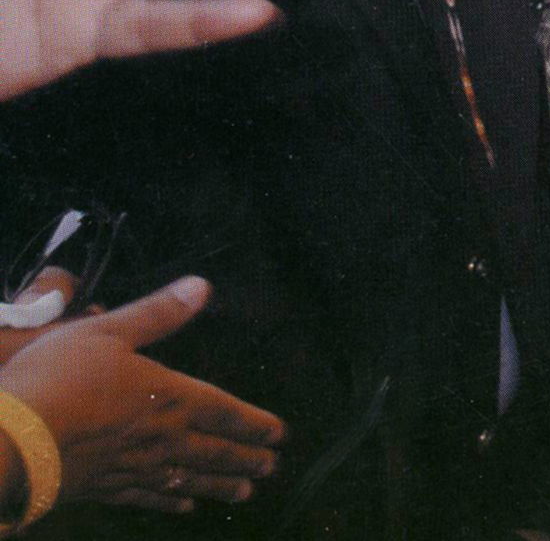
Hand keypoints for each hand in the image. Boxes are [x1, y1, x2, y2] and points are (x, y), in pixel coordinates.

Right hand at [0, 276, 284, 512]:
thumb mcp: (107, 332)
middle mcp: (159, 437)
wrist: (11, 442)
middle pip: (213, 451)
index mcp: (169, 397)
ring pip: (187, 478)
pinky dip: (169, 501)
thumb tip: (200, 287)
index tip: (279, 435)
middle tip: (269, 468)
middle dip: (244, 459)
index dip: (254, 423)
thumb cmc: (57, 380)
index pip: (225, 412)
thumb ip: (156, 313)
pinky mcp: (102, 487)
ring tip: (243, 492)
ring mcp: (131, 466)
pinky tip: (182, 505)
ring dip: (217, 484)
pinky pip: (146, 497)